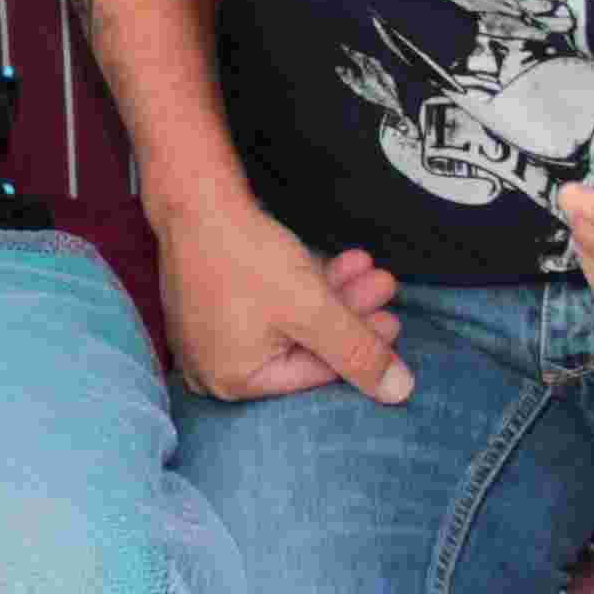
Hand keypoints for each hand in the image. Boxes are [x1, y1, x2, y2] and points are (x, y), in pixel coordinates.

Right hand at [152, 195, 410, 404]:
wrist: (194, 201)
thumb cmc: (244, 257)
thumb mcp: (312, 309)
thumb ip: (357, 352)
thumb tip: (400, 392)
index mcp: (234, 382)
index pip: (314, 373)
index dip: (360, 348)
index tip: (394, 320)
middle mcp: (214, 369)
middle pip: (301, 347)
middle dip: (347, 314)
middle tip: (382, 286)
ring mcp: (208, 337)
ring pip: (286, 323)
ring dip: (329, 295)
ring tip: (364, 268)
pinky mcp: (209, 307)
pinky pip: (264, 308)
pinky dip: (298, 289)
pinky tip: (333, 265)